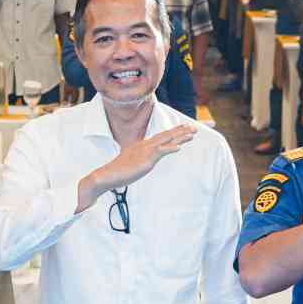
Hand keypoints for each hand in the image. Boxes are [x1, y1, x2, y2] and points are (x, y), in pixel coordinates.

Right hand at [82, 124, 196, 195]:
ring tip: (192, 134)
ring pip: (165, 141)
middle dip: (181, 131)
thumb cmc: (119, 172)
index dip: (174, 132)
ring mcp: (145, 151)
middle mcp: (145, 145)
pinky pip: (159, 152)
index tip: (184, 128)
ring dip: (180, 137)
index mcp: (143, 145)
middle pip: (166, 135)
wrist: (108, 175)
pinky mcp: (144, 159)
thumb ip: (143, 159)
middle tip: (194, 127)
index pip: (161, 136)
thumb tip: (148, 160)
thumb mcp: (134, 162)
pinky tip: (179, 148)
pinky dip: (170, 149)